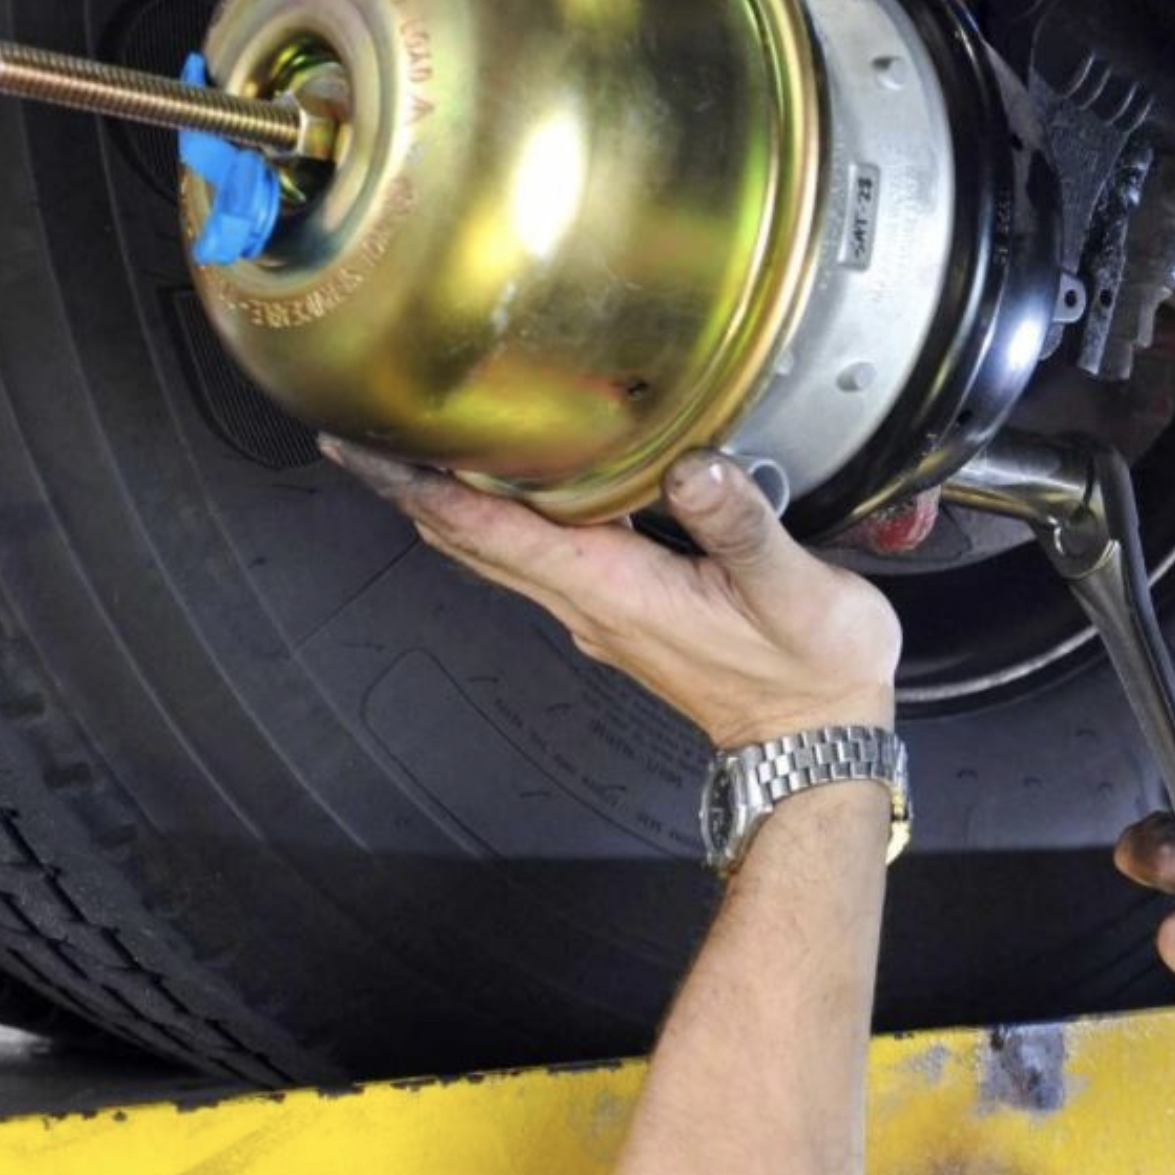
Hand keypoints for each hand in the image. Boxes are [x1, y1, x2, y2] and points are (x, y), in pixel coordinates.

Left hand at [320, 440, 899, 746]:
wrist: (817, 744)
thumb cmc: (808, 673)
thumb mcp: (793, 593)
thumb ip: (739, 524)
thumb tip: (692, 466)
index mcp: (611, 590)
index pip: (489, 533)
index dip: (419, 489)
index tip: (362, 450)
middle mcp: (587, 603)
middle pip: (470, 541)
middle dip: (409, 489)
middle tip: (357, 431)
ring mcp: (596, 613)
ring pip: (493, 554)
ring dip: (444, 505)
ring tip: (407, 451)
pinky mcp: (616, 613)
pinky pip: (532, 560)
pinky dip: (495, 521)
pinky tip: (502, 488)